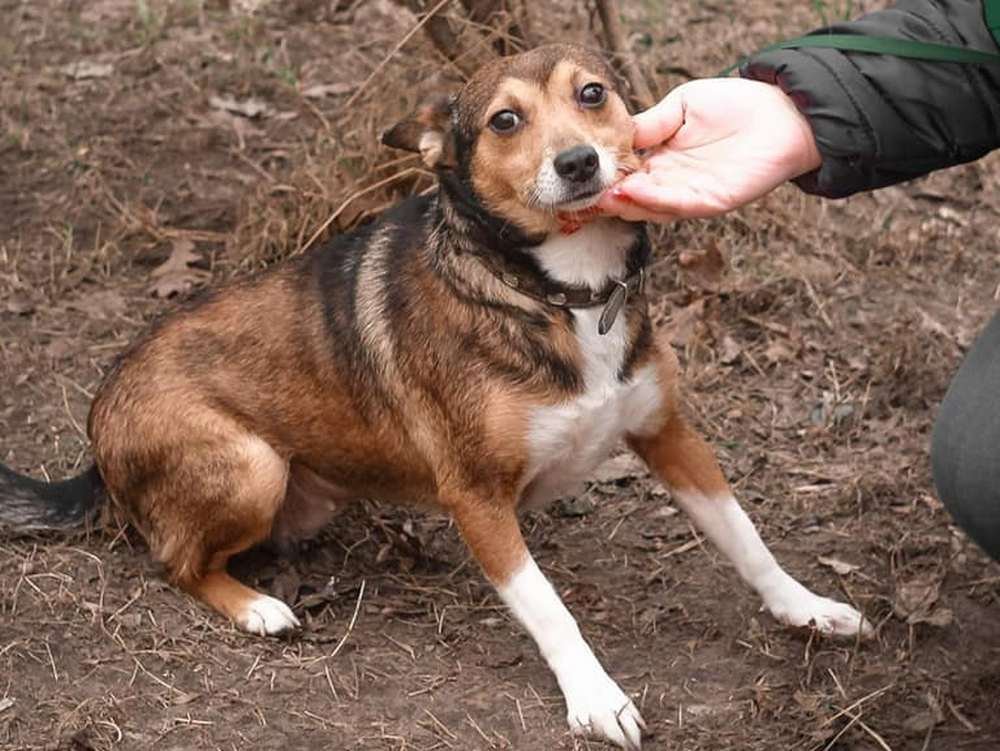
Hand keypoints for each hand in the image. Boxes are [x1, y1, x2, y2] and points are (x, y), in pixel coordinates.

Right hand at [599, 78, 821, 221]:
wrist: (782, 113)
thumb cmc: (735, 104)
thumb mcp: (682, 106)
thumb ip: (651, 123)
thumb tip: (620, 135)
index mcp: (662, 160)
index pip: (627, 174)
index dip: (606, 176)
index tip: (583, 174)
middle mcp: (674, 182)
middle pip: (634, 198)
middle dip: (610, 197)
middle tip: (587, 193)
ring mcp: (692, 194)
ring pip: (652, 208)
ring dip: (628, 203)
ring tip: (607, 194)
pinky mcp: (713, 202)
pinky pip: (680, 206)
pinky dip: (657, 201)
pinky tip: (636, 190)